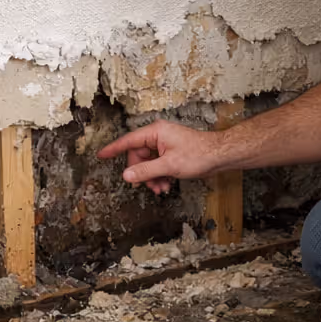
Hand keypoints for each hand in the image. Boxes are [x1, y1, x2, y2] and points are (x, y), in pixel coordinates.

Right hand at [97, 120, 223, 194]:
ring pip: (148, 163)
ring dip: (152, 178)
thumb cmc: (198, 155)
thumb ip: (145, 171)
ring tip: (161, 189)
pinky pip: (157, 165)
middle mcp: (158, 136)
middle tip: (147, 186)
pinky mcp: (171, 152)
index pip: (128, 141)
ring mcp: (164, 144)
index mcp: (155, 132)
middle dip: (142, 173)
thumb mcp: (169, 166)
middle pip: (138, 156)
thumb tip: (127, 176)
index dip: (113, 149)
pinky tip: (166, 185)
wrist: (219, 156)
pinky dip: (159, 176)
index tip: (100, 155)